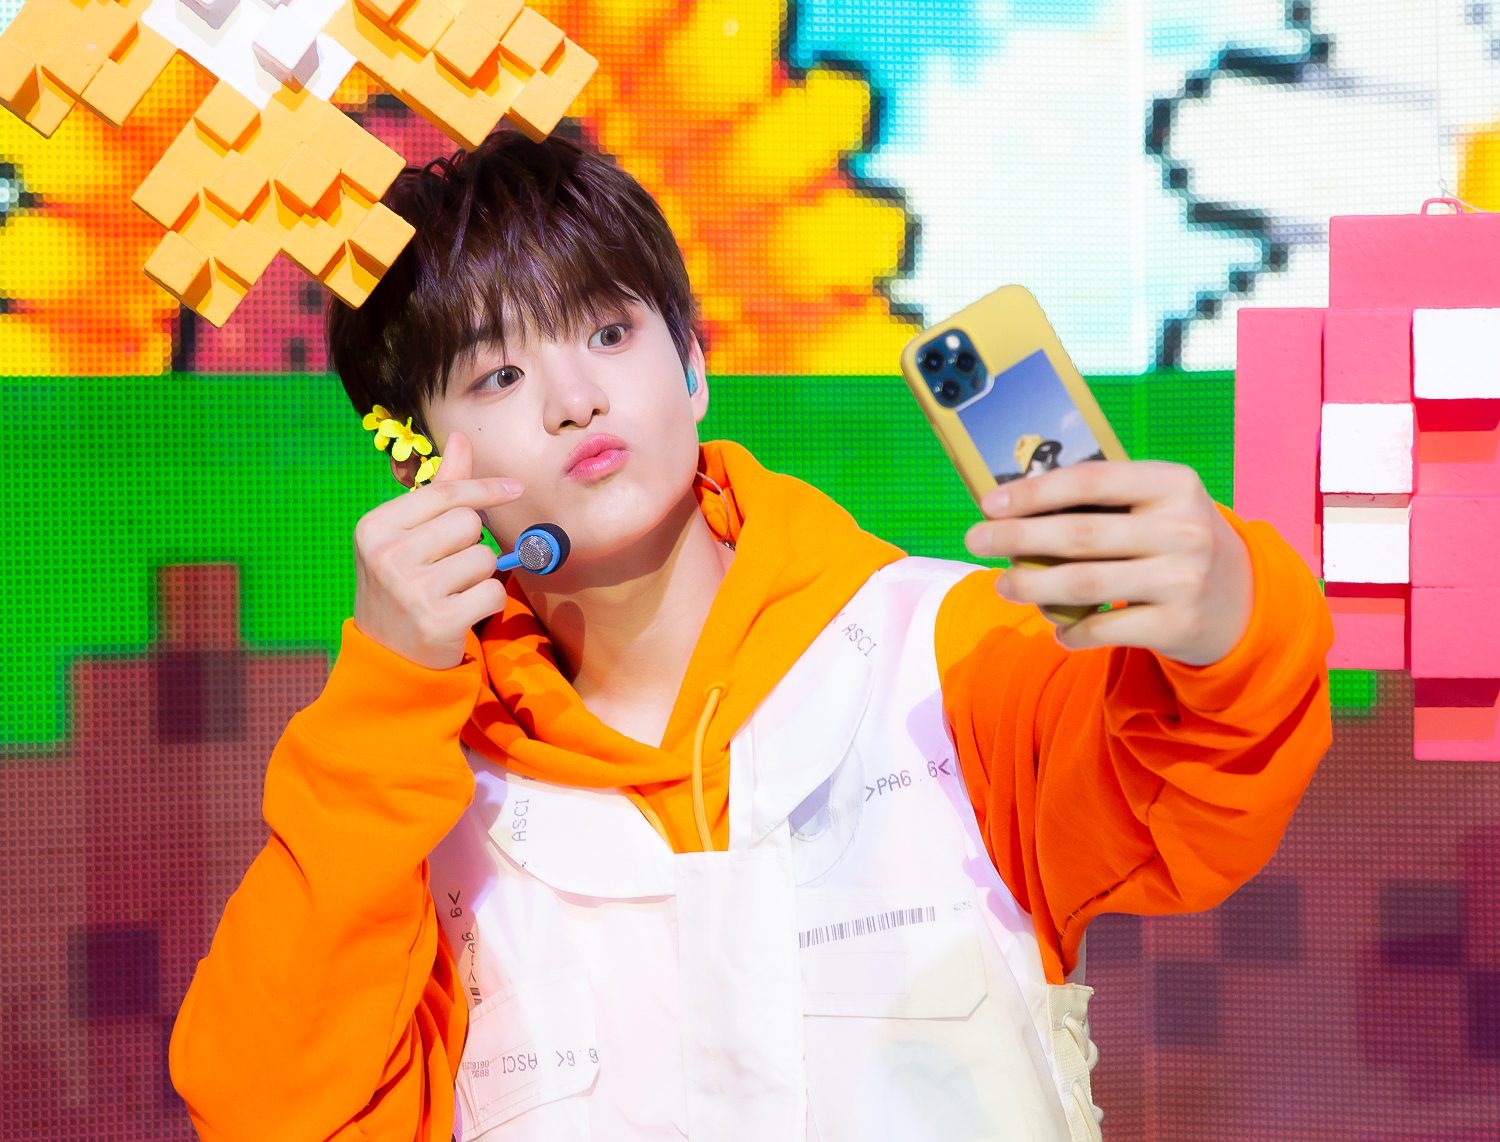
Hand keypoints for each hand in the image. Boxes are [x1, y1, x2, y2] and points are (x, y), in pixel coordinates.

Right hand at [352, 431, 523, 669]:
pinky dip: (489, 602)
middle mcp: (386, 556)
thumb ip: (440, 488)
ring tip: (452, 592)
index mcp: (375, 527)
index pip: (444, 494)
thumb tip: (460, 437)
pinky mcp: (437, 622)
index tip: (515, 488)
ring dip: (480, 575)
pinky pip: (493, 593)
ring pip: (484, 558)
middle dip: (472, 543)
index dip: (485, 488)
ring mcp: (410, 591)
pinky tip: (462, 613)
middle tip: (449, 567)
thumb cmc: (404, 584)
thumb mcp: (408, 535)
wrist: (388, 656)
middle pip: (468, 524)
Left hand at [963, 461, 1252, 665]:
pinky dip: (1071, 631)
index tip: (988, 503)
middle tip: (976, 541)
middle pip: (1080, 534)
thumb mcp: (1158, 505)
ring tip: (1003, 585)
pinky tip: (1056, 627)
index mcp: (1174, 483)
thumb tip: (1014, 504)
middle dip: (1017, 538)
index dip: (1033, 491)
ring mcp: (1184, 580)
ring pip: (1085, 584)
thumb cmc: (1174, 542)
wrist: (1243, 601)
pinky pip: (1104, 629)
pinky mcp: (1177, 625)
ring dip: (1031, 587)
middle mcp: (1184, 529)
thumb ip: (1103, 500)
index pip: (1091, 480)